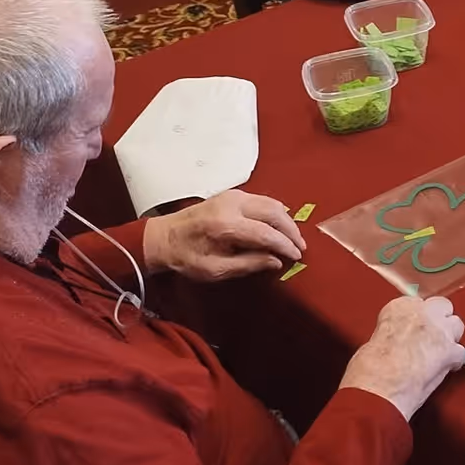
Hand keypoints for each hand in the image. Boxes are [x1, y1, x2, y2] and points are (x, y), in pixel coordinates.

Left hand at [142, 189, 303, 281]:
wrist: (163, 237)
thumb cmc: (186, 257)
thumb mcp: (215, 270)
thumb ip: (248, 264)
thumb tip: (276, 261)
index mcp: (225, 225)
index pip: (266, 233)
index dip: (285, 245)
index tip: (297, 257)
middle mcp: (232, 204)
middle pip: (274, 213)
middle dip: (291, 231)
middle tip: (300, 247)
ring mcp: (233, 195)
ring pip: (271, 203)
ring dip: (286, 220)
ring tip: (293, 238)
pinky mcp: (233, 194)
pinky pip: (263, 200)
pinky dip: (276, 213)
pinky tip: (280, 226)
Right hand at [340, 295, 464, 420]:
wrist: (379, 387)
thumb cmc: (370, 371)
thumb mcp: (373, 342)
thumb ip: (393, 334)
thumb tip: (397, 343)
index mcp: (399, 307)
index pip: (417, 303)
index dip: (418, 318)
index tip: (415, 328)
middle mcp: (422, 313)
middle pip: (441, 307)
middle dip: (439, 320)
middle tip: (432, 336)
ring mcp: (439, 331)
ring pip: (456, 325)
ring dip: (450, 337)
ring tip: (441, 351)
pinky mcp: (450, 351)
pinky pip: (460, 352)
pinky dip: (454, 361)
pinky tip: (447, 367)